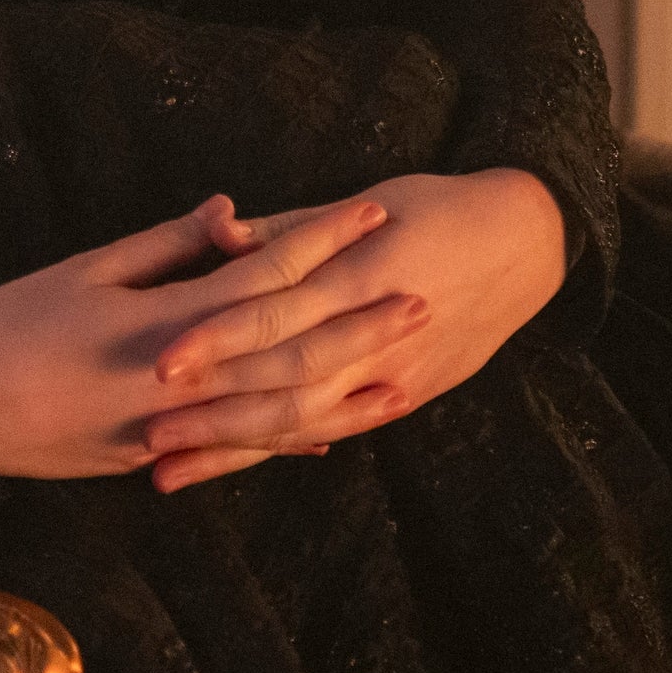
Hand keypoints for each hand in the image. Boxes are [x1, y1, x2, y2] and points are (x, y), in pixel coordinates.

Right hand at [0, 193, 417, 479]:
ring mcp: (173, 429)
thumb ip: (167, 246)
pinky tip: (333, 434)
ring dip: (342, 392)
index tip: (371, 216)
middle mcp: (182, 382)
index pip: (265, 275)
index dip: (322, 244)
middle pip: (290, 347)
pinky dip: (288, 440)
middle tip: (421, 298)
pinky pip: (239, 449)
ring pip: (277, 410)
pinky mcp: (159, 458)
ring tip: (400, 378)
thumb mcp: (88, 268)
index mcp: (166, 322)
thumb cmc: (13, 323)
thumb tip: (233, 215)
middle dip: (358, 322)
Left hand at [140, 167, 568, 491]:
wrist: (525, 246)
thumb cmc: (433, 208)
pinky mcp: (405, 393)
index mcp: (354, 276)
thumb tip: (221, 232)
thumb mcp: (365, 201)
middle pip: (278, 381)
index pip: (272, 314)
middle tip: (146, 434)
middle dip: (210, 413)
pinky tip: (235, 466)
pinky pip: (334, 428)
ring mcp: (390, 373)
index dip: (216, 341)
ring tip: (169, 471)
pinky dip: (284, 449)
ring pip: (300, 420)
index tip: (161, 366)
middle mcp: (371, 334)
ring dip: (232, 448)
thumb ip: (288, 230)